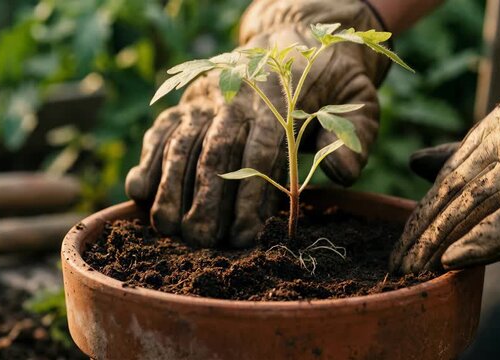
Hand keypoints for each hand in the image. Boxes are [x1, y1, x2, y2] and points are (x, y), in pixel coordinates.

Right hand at [126, 0, 390, 247]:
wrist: (293, 36)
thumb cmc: (330, 78)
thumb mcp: (359, 99)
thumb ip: (355, 134)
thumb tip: (338, 174)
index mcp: (281, 98)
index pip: (262, 151)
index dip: (252, 196)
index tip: (247, 235)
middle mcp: (237, 96)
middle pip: (216, 151)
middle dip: (207, 200)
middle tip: (203, 242)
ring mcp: (209, 98)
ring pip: (182, 141)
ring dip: (171, 186)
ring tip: (168, 227)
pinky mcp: (189, 102)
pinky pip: (162, 129)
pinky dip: (148, 158)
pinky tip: (139, 192)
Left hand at [391, 70, 499, 272]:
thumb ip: (464, 153)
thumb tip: (413, 163)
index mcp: (494, 127)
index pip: (448, 178)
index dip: (422, 214)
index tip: (402, 244)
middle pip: (453, 192)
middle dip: (422, 232)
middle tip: (397, 266)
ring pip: (474, 203)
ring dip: (439, 240)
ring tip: (413, 270)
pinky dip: (484, 239)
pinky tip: (453, 259)